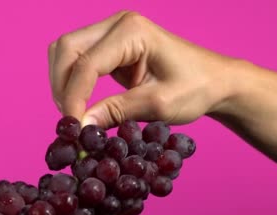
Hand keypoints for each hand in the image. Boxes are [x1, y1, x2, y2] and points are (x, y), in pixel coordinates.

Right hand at [48, 11, 236, 127]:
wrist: (214, 81)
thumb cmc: (195, 88)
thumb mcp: (157, 105)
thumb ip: (116, 112)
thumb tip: (81, 125)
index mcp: (132, 31)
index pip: (87, 64)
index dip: (74, 97)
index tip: (74, 128)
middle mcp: (118, 24)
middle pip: (66, 48)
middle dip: (61, 86)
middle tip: (69, 121)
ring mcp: (112, 31)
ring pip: (66, 51)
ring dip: (62, 82)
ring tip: (75, 114)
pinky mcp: (110, 45)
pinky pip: (77, 58)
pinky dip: (72, 81)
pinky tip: (81, 104)